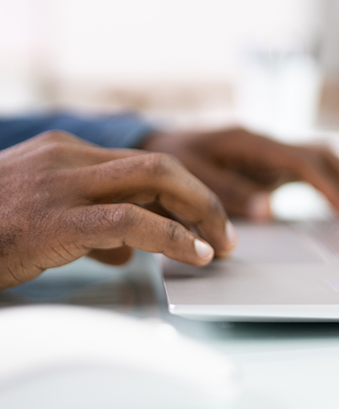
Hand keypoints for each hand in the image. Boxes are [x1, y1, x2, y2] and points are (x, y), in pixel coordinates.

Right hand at [0, 131, 236, 289]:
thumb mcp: (42, 218)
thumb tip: (131, 248)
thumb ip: (91, 223)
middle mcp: (68, 157)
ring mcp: (61, 182)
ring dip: (199, 213)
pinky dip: (172, 237)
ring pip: (156, 179)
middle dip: (203, 198)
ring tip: (219, 245)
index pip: (145, 164)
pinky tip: (192, 255)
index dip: (186, 192)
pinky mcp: (54, 217)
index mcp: (67, 152)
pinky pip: (131, 219)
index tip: (207, 220)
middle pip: (161, 164)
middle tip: (226, 232)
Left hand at [140, 127, 338, 219]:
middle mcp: (271, 141)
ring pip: (330, 158)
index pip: (301, 162)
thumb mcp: (188, 175)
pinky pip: (320, 168)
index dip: (328, 187)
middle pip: (326, 156)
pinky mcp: (279, 163)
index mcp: (252, 142)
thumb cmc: (172, 158)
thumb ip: (227, 191)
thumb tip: (270, 211)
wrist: (162, 143)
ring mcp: (277, 151)